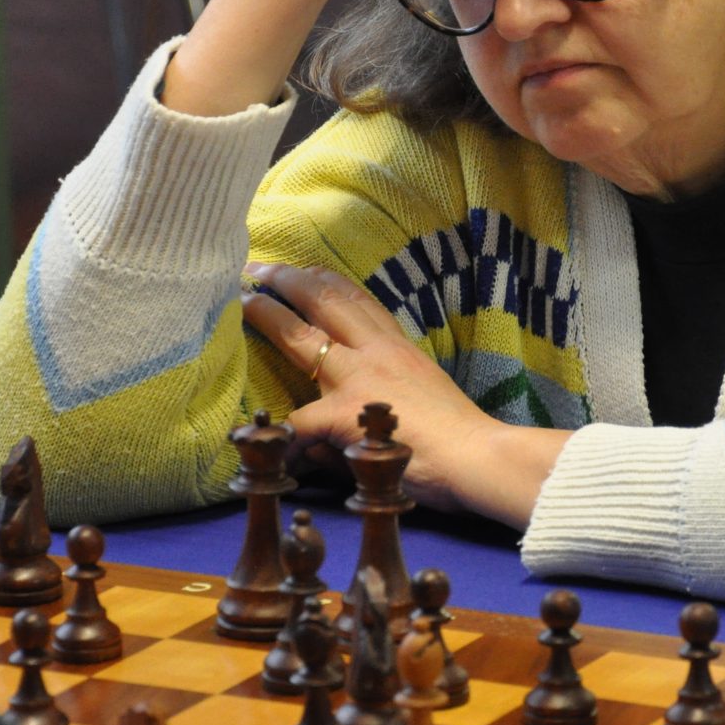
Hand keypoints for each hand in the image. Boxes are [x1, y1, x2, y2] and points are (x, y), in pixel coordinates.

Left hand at [241, 262, 568, 522]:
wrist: (479, 456)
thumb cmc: (461, 436)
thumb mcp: (423, 397)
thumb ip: (384, 393)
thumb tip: (345, 408)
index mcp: (397, 348)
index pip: (358, 301)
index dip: (327, 281)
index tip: (307, 267)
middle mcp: (376, 353)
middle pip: (325, 303)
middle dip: (289, 281)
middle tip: (258, 268)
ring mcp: (358, 380)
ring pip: (303, 338)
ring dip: (270, 316)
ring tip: (245, 301)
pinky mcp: (346, 415)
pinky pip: (299, 419)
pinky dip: (277, 428)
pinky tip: (253, 433)